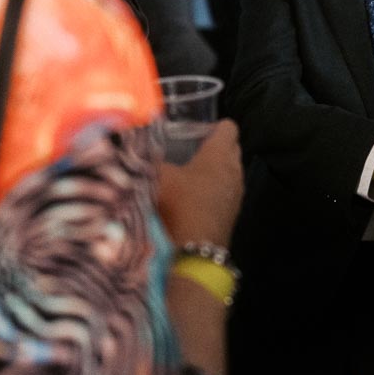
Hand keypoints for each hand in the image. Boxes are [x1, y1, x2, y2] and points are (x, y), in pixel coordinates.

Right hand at [157, 120, 243, 246]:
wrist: (195, 249)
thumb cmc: (180, 204)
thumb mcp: (158, 176)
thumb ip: (150, 159)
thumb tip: (137, 149)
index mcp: (220, 153)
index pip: (229, 127)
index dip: (214, 125)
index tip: (197, 129)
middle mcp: (234, 169)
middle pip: (231, 148)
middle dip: (215, 146)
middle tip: (191, 149)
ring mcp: (236, 192)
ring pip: (230, 171)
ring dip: (215, 170)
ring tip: (191, 173)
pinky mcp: (233, 212)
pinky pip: (227, 191)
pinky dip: (215, 189)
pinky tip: (195, 197)